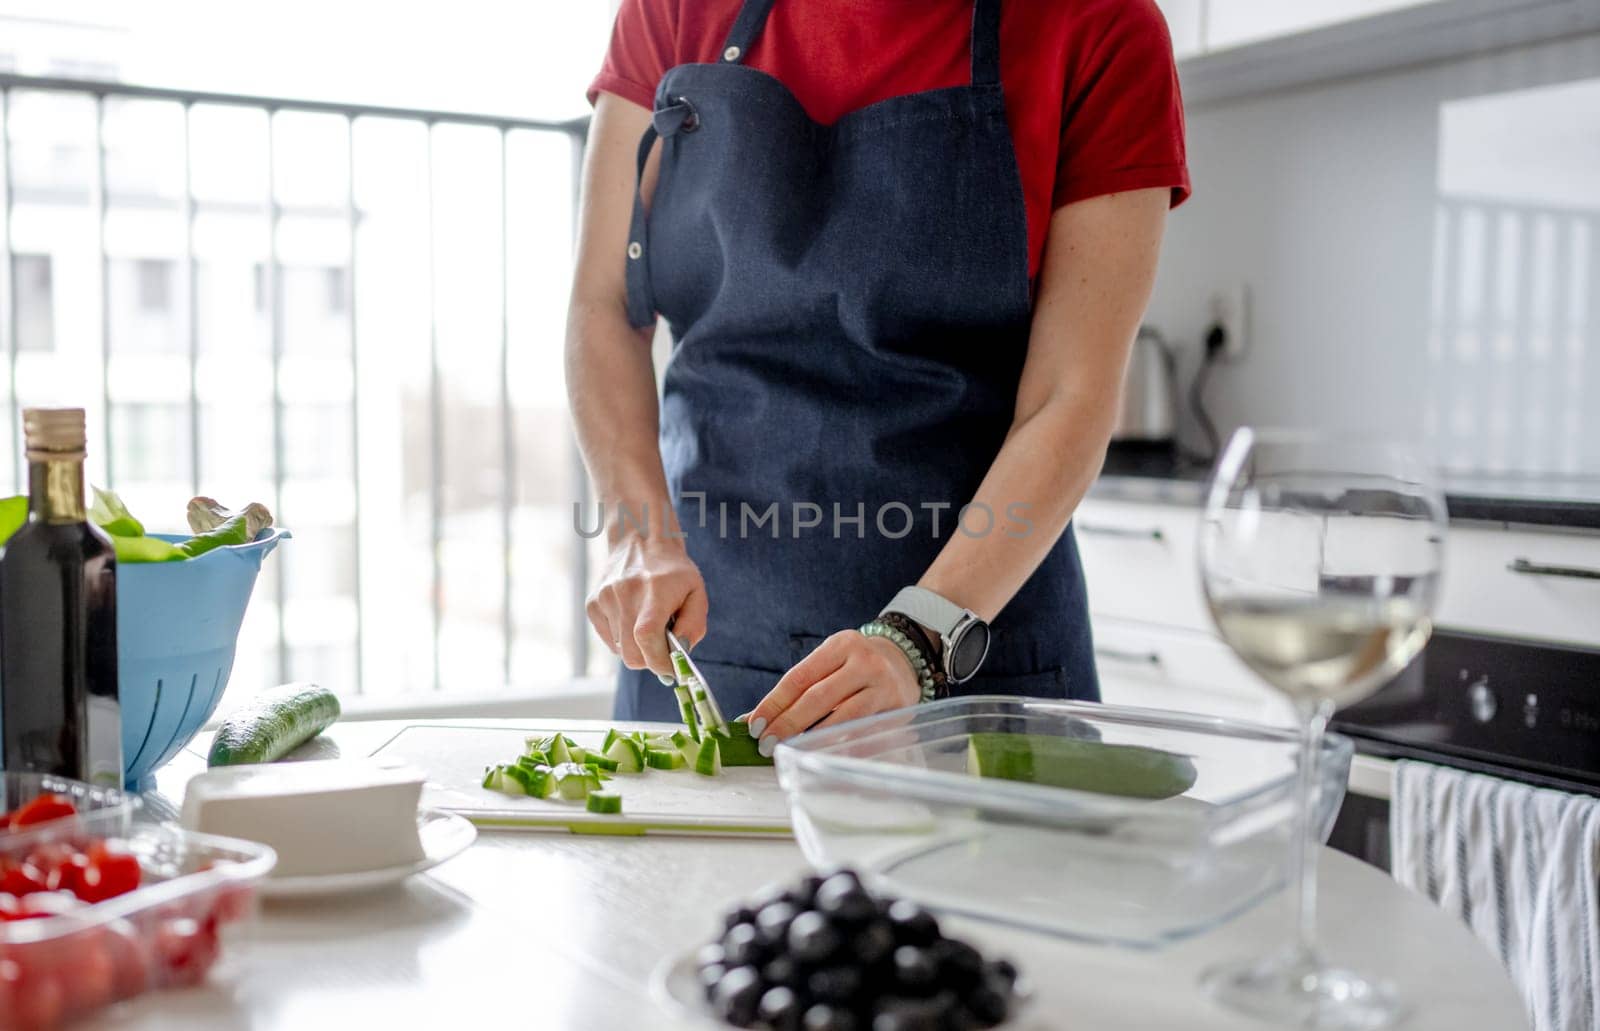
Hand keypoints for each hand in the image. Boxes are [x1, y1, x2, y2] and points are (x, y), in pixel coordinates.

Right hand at [586, 534, 707, 680]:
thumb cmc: (673, 571)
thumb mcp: (696, 592)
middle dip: (650, 660)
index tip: (671, 670)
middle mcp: (625, 594)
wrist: (640, 540)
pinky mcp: (593, 604)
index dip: (659, 662)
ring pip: (621, 650)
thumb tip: (679, 653)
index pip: (648, 638)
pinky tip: (632, 619)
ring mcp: (605, 599)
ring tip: (647, 624)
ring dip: (637, 647)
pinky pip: (609, 639)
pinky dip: (623, 639)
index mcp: (655, 590)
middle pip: (632, 653)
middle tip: (662, 650)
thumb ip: (693, 625)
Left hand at [747, 630, 920, 754]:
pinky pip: (864, 734)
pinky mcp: (899, 710)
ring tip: (789, 751)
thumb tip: (753, 720)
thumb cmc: (853, 666)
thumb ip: (797, 690)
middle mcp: (865, 662)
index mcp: (841, 645)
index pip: (799, 677)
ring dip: (812, 739)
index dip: (774, 703)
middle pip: (819, 698)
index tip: (755, 724)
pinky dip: (840, 747)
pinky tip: (821, 756)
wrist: (903, 662)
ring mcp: (885, 687)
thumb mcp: (828, 663)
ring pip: (843, 719)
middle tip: (766, 744)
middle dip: (789, 724)